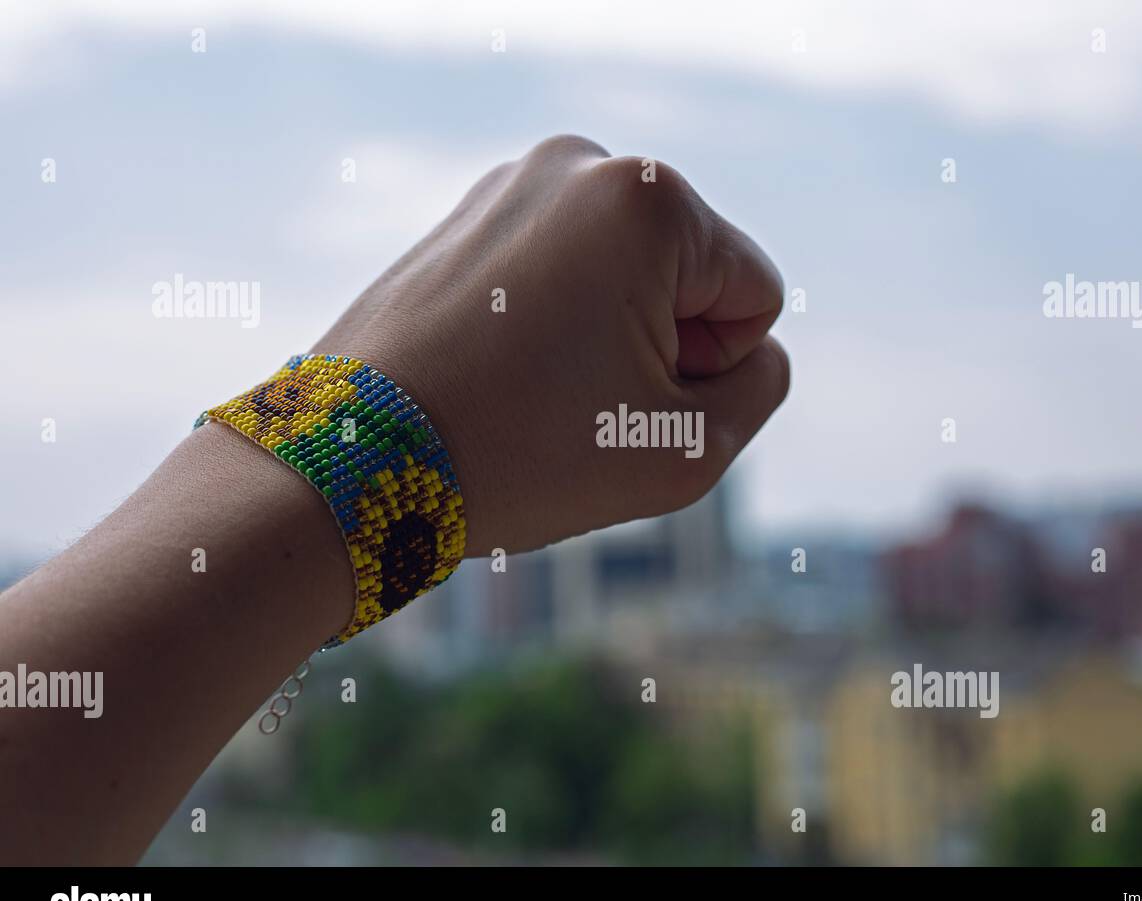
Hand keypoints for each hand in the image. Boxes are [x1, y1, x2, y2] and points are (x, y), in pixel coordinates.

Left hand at [314, 134, 789, 556]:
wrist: (352, 462)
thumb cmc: (524, 455)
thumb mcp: (685, 450)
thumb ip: (758, 388)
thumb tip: (750, 349)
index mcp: (646, 198)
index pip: (753, 293)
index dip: (714, 370)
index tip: (626, 404)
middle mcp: (579, 165)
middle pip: (688, 276)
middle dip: (661, 345)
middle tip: (578, 405)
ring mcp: (513, 184)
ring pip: (624, 278)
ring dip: (608, 339)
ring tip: (534, 390)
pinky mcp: (467, 217)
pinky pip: (560, 275)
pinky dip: (554, 326)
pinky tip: (503, 372)